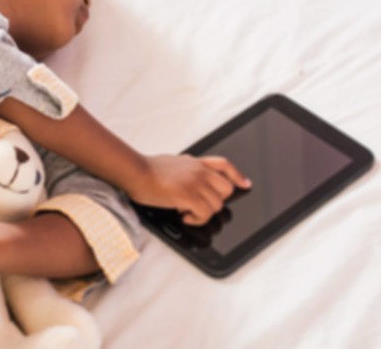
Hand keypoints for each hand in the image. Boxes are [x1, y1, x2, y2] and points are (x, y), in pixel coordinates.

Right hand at [130, 154, 250, 225]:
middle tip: (201, 206)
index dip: (237, 176)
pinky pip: (205, 213)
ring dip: (204, 213)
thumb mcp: (172, 163)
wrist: (135, 171)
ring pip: (217, 204)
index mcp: (195, 162)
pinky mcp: (188, 194)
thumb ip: (186, 168)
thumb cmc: (147, 170)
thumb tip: (190, 178)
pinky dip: (196, 219)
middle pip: (226, 189)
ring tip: (186, 212)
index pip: (224, 165)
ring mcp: (195, 181)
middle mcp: (198, 170)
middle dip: (216, 201)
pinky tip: (183, 216)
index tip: (245, 184)